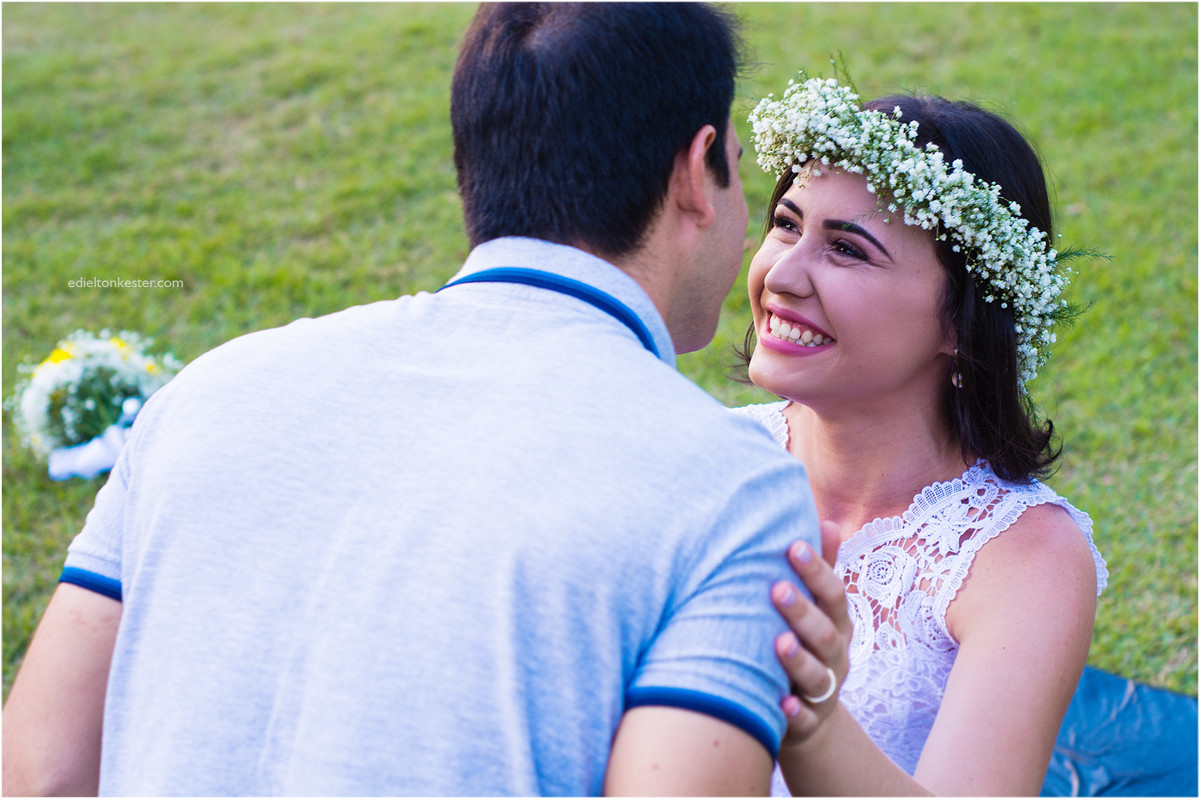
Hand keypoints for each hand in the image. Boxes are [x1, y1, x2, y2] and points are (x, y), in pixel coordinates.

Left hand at [770, 520, 852, 744]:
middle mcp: (835, 657)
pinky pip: (805, 721)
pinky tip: (782, 703)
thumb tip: (827, 521)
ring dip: (799, 660)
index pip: (832, 594)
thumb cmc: (808, 646)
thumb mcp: (820, 611)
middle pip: (826, 634)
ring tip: (779, 643)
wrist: (812, 719)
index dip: (816, 570)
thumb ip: (823, 569)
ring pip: (818, 678)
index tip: (792, 545)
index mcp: (837, 624)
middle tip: (777, 589)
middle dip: (803, 612)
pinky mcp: (807, 723)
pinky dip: (795, 713)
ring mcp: (823, 692)